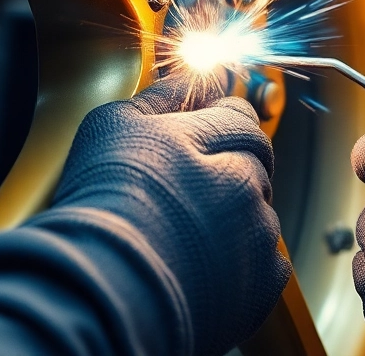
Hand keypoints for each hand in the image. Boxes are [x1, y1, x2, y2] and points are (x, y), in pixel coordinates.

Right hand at [54, 81, 290, 354]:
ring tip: (183, 236)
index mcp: (206, 138)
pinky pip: (268, 259)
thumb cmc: (96, 213)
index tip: (202, 143)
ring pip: (260, 210)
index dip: (219, 126)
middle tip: (184, 195)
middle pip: (254, 160)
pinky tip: (202, 264)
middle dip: (229, 169)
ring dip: (235, 216)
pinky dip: (244, 262)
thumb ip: (165, 94)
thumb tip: (199, 72)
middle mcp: (239, 180)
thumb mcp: (113, 128)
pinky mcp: (263, 279)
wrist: (98, 292)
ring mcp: (254, 231)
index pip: (237, 114)